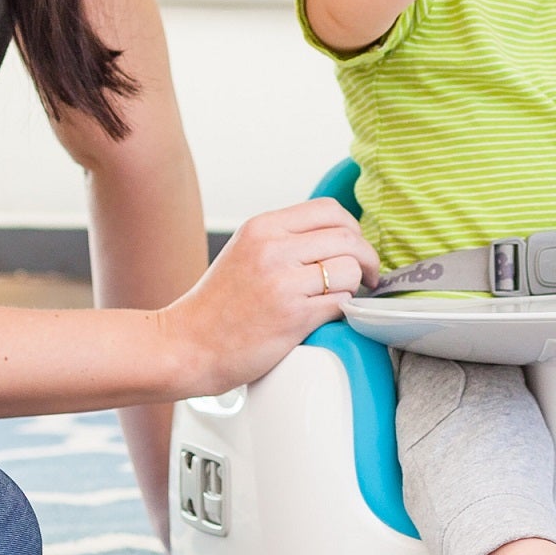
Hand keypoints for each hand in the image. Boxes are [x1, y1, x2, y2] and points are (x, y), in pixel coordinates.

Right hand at [159, 199, 380, 394]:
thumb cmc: (218, 306)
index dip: (352, 228)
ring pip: (350, 269)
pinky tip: (332, 314)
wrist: (187, 345)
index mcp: (262, 227)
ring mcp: (283, 282)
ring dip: (356, 286)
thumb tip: (335, 237)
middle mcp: (273, 248)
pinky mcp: (293, 316)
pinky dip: (345, 309)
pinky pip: (341, 302)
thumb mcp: (245, 252)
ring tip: (344, 296)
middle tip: (367, 275)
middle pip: (347, 237)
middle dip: (367, 258)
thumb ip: (284, 239)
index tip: (355, 248)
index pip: (329, 209)